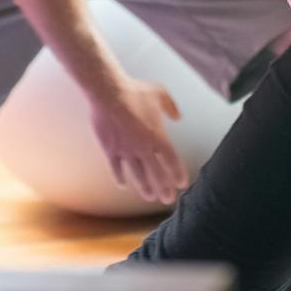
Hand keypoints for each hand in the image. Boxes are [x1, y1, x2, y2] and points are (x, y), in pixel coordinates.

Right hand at [89, 80, 186, 204]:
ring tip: (150, 197)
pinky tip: (124, 184)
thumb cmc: (134, 90)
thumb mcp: (159, 93)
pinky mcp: (110, 149)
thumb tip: (178, 117)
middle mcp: (143, 147)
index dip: (178, 174)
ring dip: (144, 188)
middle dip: (164, 189)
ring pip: (137, 175)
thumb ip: (171, 107)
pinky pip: (116, 168)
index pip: (171, 160)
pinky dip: (120, 178)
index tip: (182, 184)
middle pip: (156, 174)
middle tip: (168, 199)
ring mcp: (126, 150)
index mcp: (157, 135)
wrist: (108, 91)